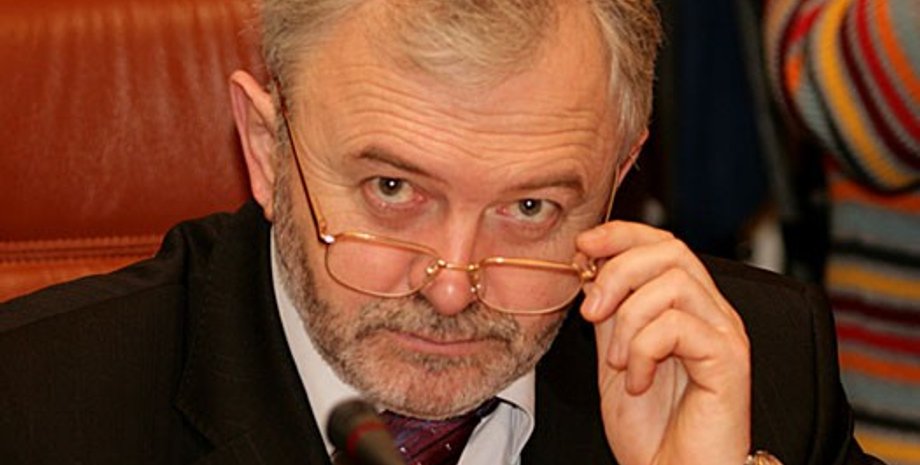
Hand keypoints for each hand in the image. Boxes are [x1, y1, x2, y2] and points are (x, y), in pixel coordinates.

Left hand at [576, 221, 750, 464]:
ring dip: (628, 319)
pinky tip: (639, 381)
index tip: (584, 246)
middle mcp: (712, 314)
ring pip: (673, 282)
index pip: (664, 243)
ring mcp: (724, 334)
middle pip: (672, 251)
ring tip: (619, 361)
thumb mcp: (616, 358)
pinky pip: (677, 326)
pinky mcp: (729, 360)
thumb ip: (611, 313)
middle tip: (591, 312)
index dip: (622, 234)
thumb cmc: (652, 431)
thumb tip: (592, 268)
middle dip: (618, 271)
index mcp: (687, 308)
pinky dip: (643, 351)